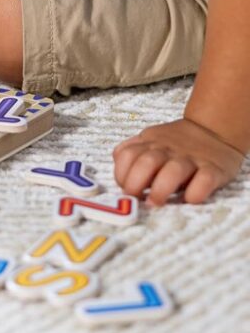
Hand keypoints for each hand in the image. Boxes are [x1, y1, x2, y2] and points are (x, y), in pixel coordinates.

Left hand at [113, 116, 245, 205]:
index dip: (121, 173)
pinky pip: (204, 180)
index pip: (127, 154)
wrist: (213, 129)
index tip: (124, 189)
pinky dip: (195, 192)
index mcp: (149, 143)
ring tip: (155, 203)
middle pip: (146, 163)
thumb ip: (133, 151)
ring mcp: (191, 159)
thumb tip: (118, 169)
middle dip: (136, 183)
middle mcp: (168, 150)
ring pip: (173, 171)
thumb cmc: (176, 142)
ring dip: (161, 189)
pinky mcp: (214, 169)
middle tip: (136, 199)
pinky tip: (189, 199)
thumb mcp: (150, 139)